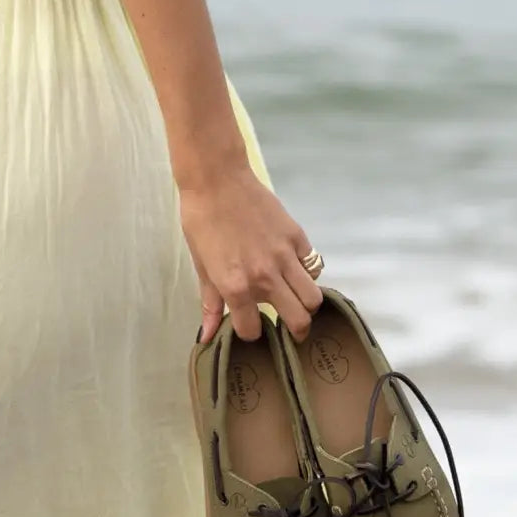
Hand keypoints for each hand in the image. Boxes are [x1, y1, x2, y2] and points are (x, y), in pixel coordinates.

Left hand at [181, 164, 323, 344]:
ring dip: (307, 306)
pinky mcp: (297, 237)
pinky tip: (295, 271)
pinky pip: (314, 266)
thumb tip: (207, 337)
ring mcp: (285, 257)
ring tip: (297, 302)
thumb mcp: (202, 266)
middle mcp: (265, 277)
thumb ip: (211, 304)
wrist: (217, 179)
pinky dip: (308, 274)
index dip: (250, 333)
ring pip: (313, 298)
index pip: (253, 330)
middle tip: (290, 328)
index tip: (249, 325)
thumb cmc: (202, 221)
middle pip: (298, 320)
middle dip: (294, 331)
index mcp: (236, 287)